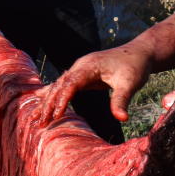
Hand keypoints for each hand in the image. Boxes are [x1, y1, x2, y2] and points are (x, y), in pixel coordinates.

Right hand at [38, 42, 153, 124]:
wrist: (139, 52)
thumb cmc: (135, 67)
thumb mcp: (131, 84)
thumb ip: (122, 100)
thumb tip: (122, 119)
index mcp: (89, 66)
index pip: (71, 84)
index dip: (62, 100)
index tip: (56, 115)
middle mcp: (80, 67)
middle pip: (60, 86)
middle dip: (48, 104)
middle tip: (40, 122)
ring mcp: (80, 70)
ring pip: (59, 86)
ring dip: (47, 101)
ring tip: (35, 117)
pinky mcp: (82, 75)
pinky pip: (64, 85)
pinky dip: (52, 93)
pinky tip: (39, 98)